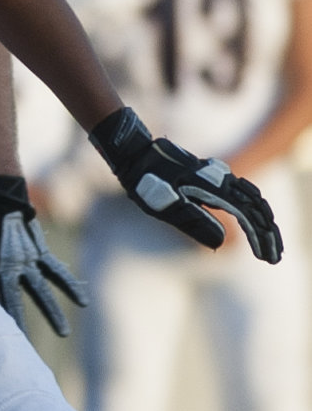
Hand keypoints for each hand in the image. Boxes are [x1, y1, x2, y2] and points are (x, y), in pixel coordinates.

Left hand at [0, 174, 88, 337]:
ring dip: (53, 312)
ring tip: (63, 333)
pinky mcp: (38, 251)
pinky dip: (71, 286)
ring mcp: (25, 259)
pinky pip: (57, 271)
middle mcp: (5, 266)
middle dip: (18, 327)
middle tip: (22, 352)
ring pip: (41, 290)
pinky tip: (83, 302)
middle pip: (12, 302)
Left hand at [89, 107, 283, 261]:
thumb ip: (194, 221)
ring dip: (263, 221)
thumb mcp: (165, 203)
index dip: (260, 238)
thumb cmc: (146, 180)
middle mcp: (222, 180)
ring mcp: (219, 177)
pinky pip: (242, 192)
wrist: (137, 153)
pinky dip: (253, 207)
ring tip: (269, 242)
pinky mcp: (213, 177)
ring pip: (251, 199)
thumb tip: (222, 243)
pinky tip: (256, 218)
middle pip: (255, 209)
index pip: (247, 217)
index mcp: (213, 189)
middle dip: (267, 234)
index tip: (268, 257)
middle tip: (274, 257)